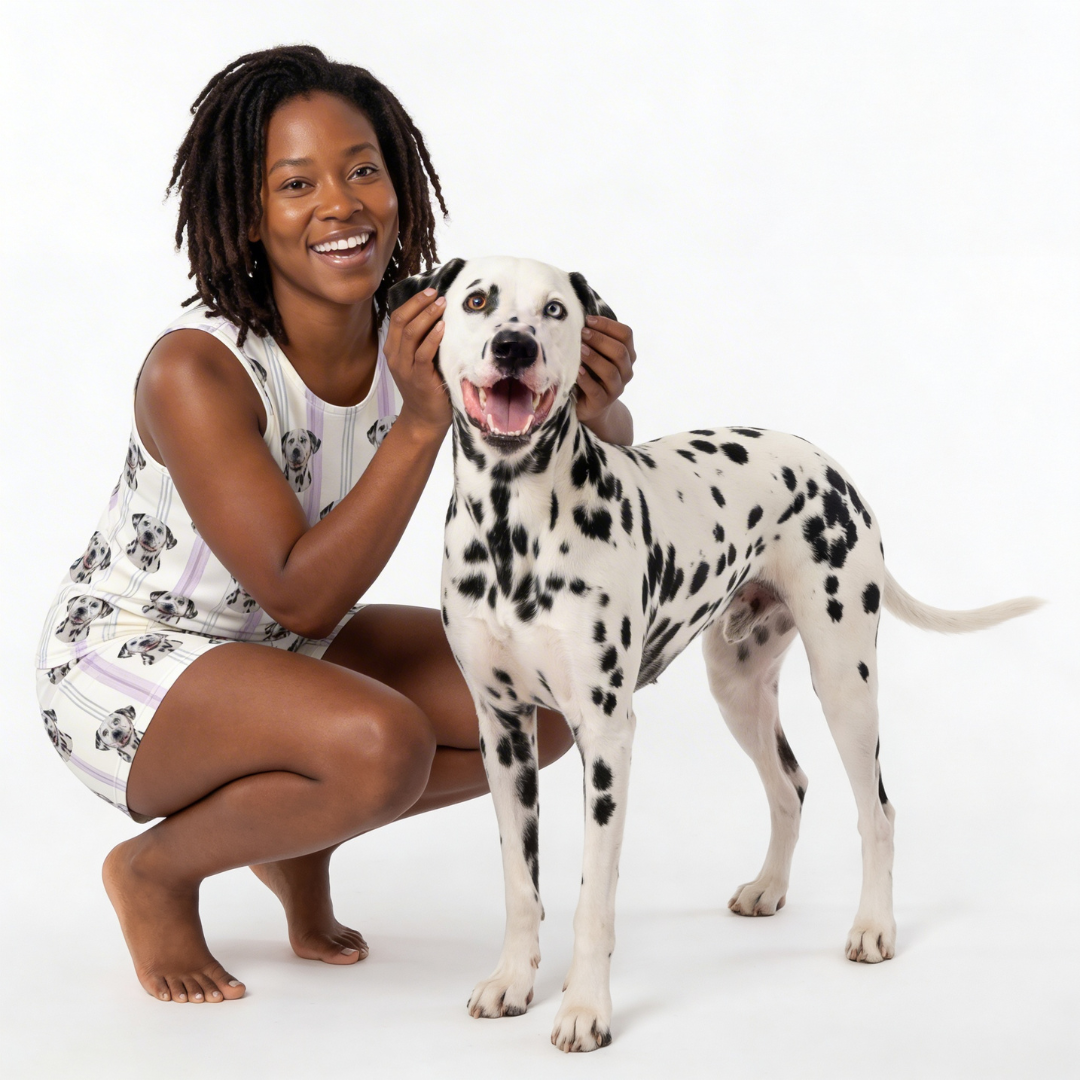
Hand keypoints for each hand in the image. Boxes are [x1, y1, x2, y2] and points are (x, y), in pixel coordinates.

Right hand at [384, 288, 450, 437]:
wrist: (424, 419)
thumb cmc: (426, 387)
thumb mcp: (418, 361)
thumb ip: (422, 341)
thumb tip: (439, 314)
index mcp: (393, 349)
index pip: (398, 318)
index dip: (413, 302)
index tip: (430, 291)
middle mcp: (395, 356)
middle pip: (402, 321)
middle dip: (419, 304)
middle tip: (437, 294)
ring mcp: (405, 367)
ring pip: (410, 334)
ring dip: (427, 316)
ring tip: (442, 305)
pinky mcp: (418, 378)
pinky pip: (423, 353)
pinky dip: (432, 338)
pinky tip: (443, 328)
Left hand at [576, 315, 634, 425]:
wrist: (591, 406)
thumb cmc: (591, 374)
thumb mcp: (596, 354)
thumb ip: (594, 339)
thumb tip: (578, 316)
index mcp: (627, 355)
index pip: (626, 335)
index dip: (608, 325)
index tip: (588, 319)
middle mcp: (625, 371)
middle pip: (620, 351)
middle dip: (600, 340)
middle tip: (582, 333)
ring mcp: (616, 388)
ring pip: (610, 371)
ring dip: (594, 358)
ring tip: (579, 349)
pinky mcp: (602, 402)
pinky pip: (596, 390)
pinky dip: (586, 380)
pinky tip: (577, 371)